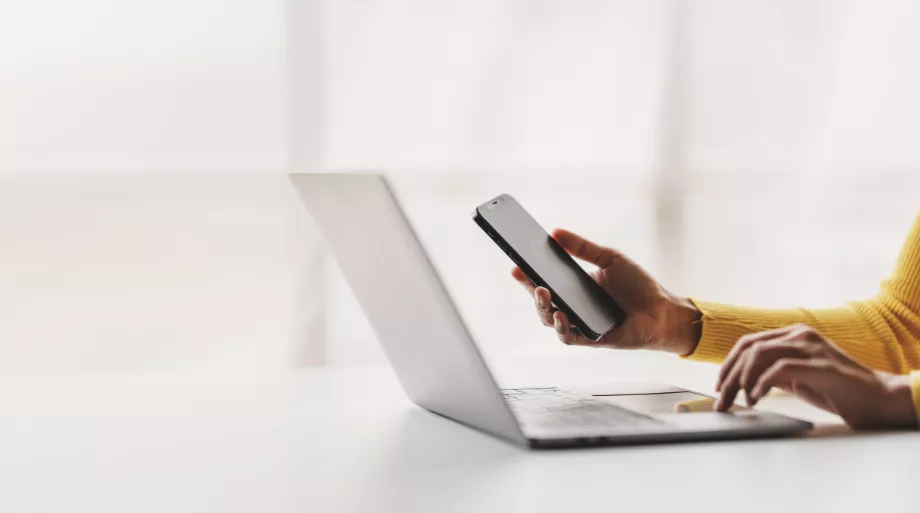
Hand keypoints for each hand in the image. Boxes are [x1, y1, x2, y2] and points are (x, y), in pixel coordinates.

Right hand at [511, 228, 700, 354]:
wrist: (662, 309)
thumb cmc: (638, 285)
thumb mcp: (609, 258)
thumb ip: (582, 247)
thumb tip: (556, 232)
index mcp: (575, 287)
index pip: (545, 281)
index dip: (528, 275)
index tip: (516, 263)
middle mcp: (574, 307)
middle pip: (542, 302)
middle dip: (530, 290)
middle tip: (526, 276)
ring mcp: (580, 324)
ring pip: (550, 321)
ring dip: (543, 308)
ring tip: (543, 293)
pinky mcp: (591, 339)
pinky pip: (569, 337)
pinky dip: (563, 328)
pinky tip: (562, 316)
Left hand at [715, 323, 917, 428]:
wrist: (875, 398)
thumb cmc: (836, 389)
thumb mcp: (797, 376)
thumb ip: (774, 370)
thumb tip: (743, 380)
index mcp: (793, 334)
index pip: (748, 343)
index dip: (728, 364)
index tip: (719, 386)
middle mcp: (799, 334)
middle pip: (749, 348)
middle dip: (729, 375)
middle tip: (721, 400)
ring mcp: (810, 347)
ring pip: (759, 354)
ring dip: (742, 380)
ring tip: (740, 401)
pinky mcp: (820, 364)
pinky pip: (779, 369)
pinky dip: (761, 383)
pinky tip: (757, 398)